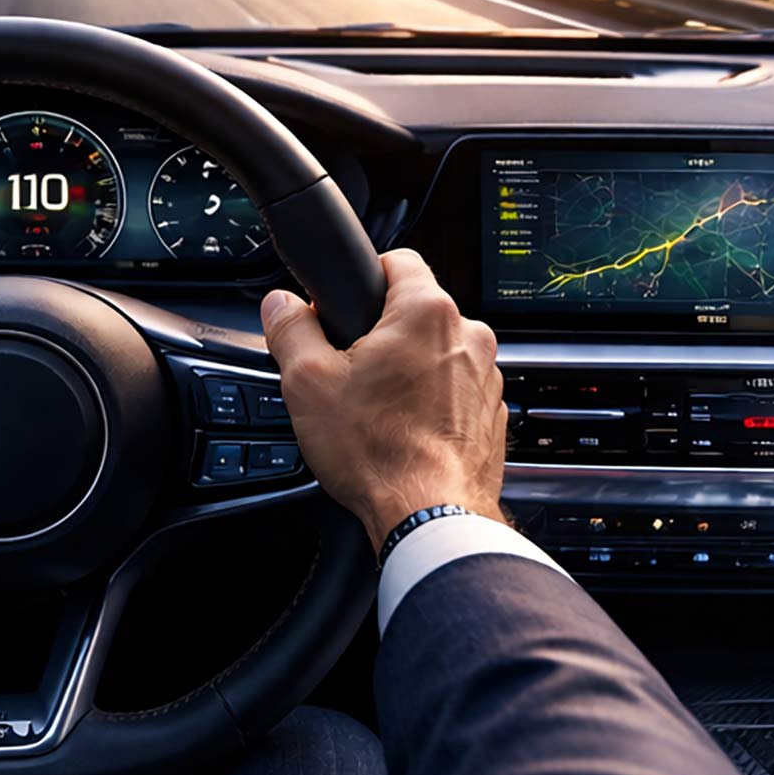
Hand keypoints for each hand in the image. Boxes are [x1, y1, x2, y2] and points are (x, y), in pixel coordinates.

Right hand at [261, 249, 505, 554]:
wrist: (430, 515)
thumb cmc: (378, 452)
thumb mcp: (307, 383)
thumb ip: (291, 329)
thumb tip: (281, 304)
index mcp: (428, 312)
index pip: (397, 259)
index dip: (362, 278)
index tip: (343, 310)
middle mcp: (470, 336)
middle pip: (416, 312)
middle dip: (383, 334)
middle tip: (351, 372)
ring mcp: (487, 377)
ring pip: (438, 353)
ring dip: (410, 370)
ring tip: (378, 410)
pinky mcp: (492, 413)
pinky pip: (457, 391)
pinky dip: (433, 403)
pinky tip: (406, 431)